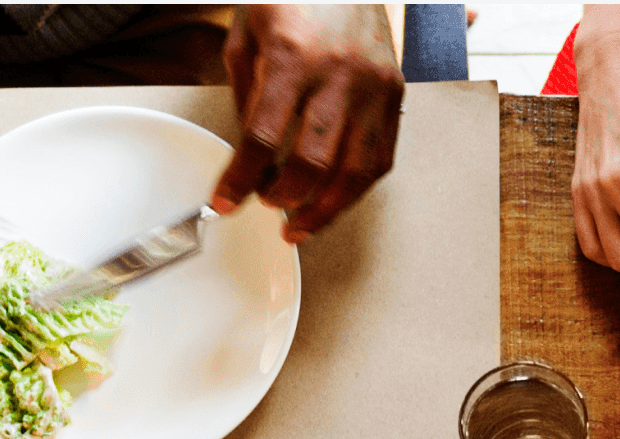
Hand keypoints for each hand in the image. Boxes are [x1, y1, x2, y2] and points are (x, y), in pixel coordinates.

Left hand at [216, 4, 403, 242]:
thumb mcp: (249, 33)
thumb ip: (246, 94)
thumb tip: (247, 154)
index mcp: (292, 55)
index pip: (262, 137)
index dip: (240, 179)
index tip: (226, 200)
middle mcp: (338, 74)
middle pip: (311, 163)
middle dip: (284, 197)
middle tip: (267, 203)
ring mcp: (372, 88)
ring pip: (352, 174)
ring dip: (324, 210)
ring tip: (300, 224)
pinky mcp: (394, 95)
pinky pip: (379, 161)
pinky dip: (354, 191)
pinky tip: (334, 199)